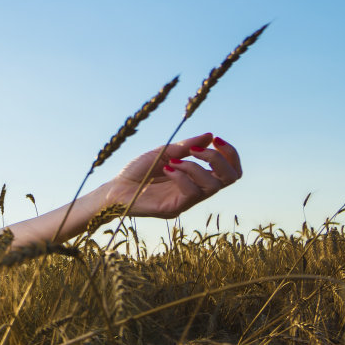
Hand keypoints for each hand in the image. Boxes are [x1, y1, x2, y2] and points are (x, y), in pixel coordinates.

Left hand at [104, 133, 241, 219]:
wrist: (114, 188)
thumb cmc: (137, 171)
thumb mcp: (165, 152)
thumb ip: (187, 146)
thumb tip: (210, 136)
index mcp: (196, 177)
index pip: (229, 170)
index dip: (230, 154)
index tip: (216, 139)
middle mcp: (196, 191)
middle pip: (230, 178)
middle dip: (219, 159)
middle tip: (197, 150)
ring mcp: (186, 201)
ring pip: (213, 186)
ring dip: (195, 167)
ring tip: (173, 161)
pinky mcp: (174, 209)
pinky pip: (191, 192)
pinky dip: (182, 175)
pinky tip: (166, 169)